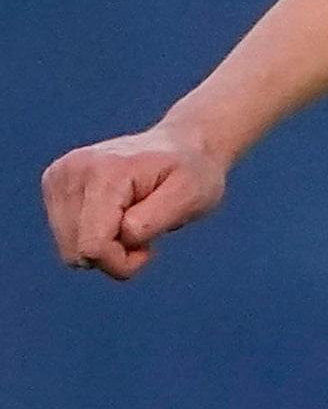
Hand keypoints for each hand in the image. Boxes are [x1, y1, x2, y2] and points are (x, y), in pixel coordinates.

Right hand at [41, 123, 226, 279]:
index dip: (122, 262)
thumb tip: (121, 236)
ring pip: (70, 249)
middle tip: (144, 230)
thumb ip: (153, 220)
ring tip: (132, 219)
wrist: (182, 145)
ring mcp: (58, 176)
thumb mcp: (191, 197)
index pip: (93, 246)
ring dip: (105, 246)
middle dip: (114, 255)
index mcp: (105, 173)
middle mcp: (72, 170)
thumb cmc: (192, 174)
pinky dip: (94, 236)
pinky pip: (67, 238)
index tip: (148, 249)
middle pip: (76, 252)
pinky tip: (117, 214)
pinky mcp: (54, 184)